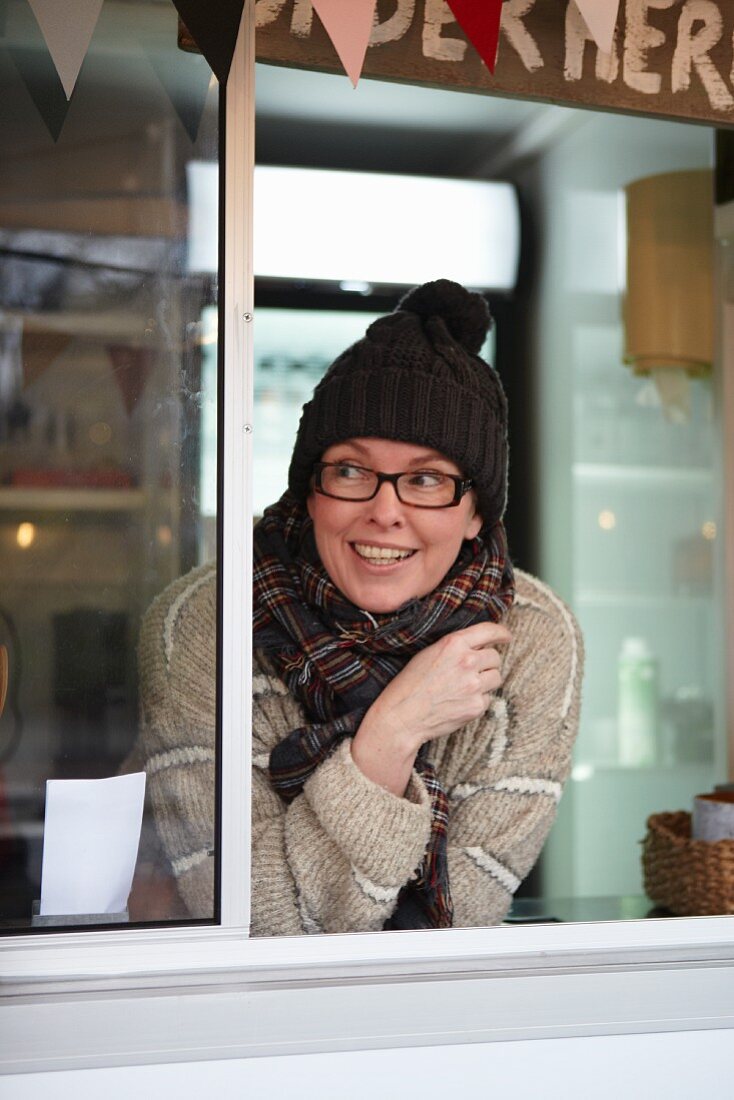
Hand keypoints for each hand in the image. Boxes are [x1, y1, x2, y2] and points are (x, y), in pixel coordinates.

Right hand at [351, 622, 510, 795]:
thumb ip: (455, 647)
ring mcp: (474, 685)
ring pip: (496, 677)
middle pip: (495, 657)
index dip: (501, 633)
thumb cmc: (410, 684)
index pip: (488, 631)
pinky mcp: (477, 706)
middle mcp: (467, 661)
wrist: (402, 716)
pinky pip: (488, 698)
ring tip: (465, 687)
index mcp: (453, 644)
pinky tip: (460, 702)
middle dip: (487, 662)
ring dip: (486, 680)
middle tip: (472, 670)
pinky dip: (478, 699)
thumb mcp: (428, 654)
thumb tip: (480, 646)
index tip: (506, 636)